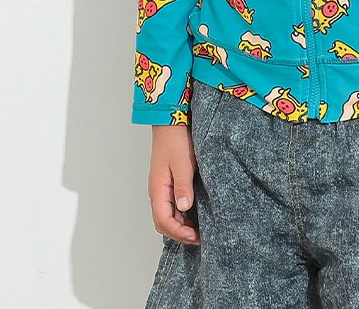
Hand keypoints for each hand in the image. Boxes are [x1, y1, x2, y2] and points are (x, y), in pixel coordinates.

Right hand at [148, 124, 201, 244]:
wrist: (172, 122)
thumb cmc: (176, 140)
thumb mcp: (183, 164)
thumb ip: (183, 187)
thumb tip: (184, 209)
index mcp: (158, 190)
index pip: (164, 222)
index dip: (180, 233)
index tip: (197, 236)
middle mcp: (158, 192)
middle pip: (164, 223)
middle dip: (180, 234)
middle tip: (200, 237)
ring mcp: (162, 188)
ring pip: (168, 215)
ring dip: (181, 225)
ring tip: (199, 229)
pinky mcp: (169, 182)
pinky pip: (172, 205)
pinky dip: (182, 215)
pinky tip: (195, 214)